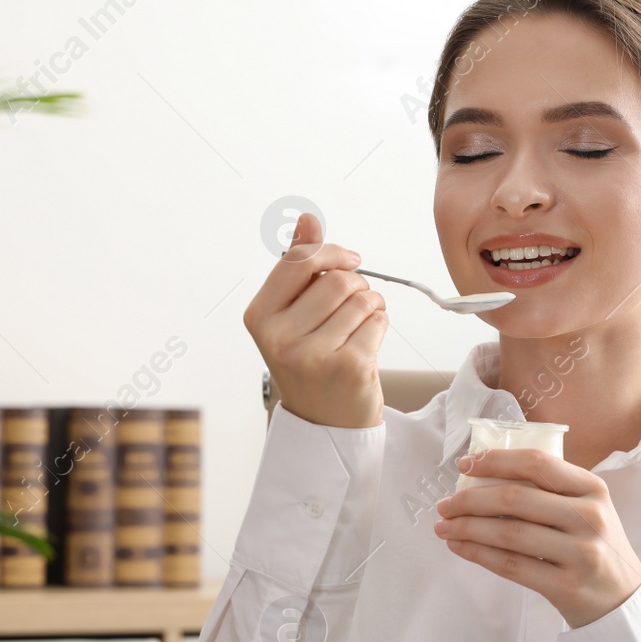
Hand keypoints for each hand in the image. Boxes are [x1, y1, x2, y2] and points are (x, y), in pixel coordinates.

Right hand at [242, 211, 387, 428]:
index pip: (298, 260)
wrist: (325, 423)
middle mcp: (280, 338)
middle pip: (337, 279)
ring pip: (361, 299)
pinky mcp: (349, 367)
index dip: (332, 253)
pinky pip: (378, 321)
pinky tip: (368, 343)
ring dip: (371, 306)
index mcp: (260, 317)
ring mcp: (313, 355)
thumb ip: (299, 265)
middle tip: (354, 305)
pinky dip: (380, 325)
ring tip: (359, 327)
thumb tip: (307, 219)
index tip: (351, 261)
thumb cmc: (310, 361)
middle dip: (356, 284)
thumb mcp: (294, 314)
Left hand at [432, 448, 640, 628]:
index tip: (465, 465)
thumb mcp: (586, 508)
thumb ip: (549, 491)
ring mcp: (579, 553)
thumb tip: (483, 477)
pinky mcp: (565, 586)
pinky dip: (478, 554)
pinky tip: (460, 547)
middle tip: (445, 505)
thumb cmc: (593, 546)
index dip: (496, 460)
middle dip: (470, 499)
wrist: (622, 600)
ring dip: (467, 528)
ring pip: (509, 533)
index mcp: (593, 489)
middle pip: (516, 498)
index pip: (537, 464)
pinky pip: (511, 565)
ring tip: (444, 527)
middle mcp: (589, 517)